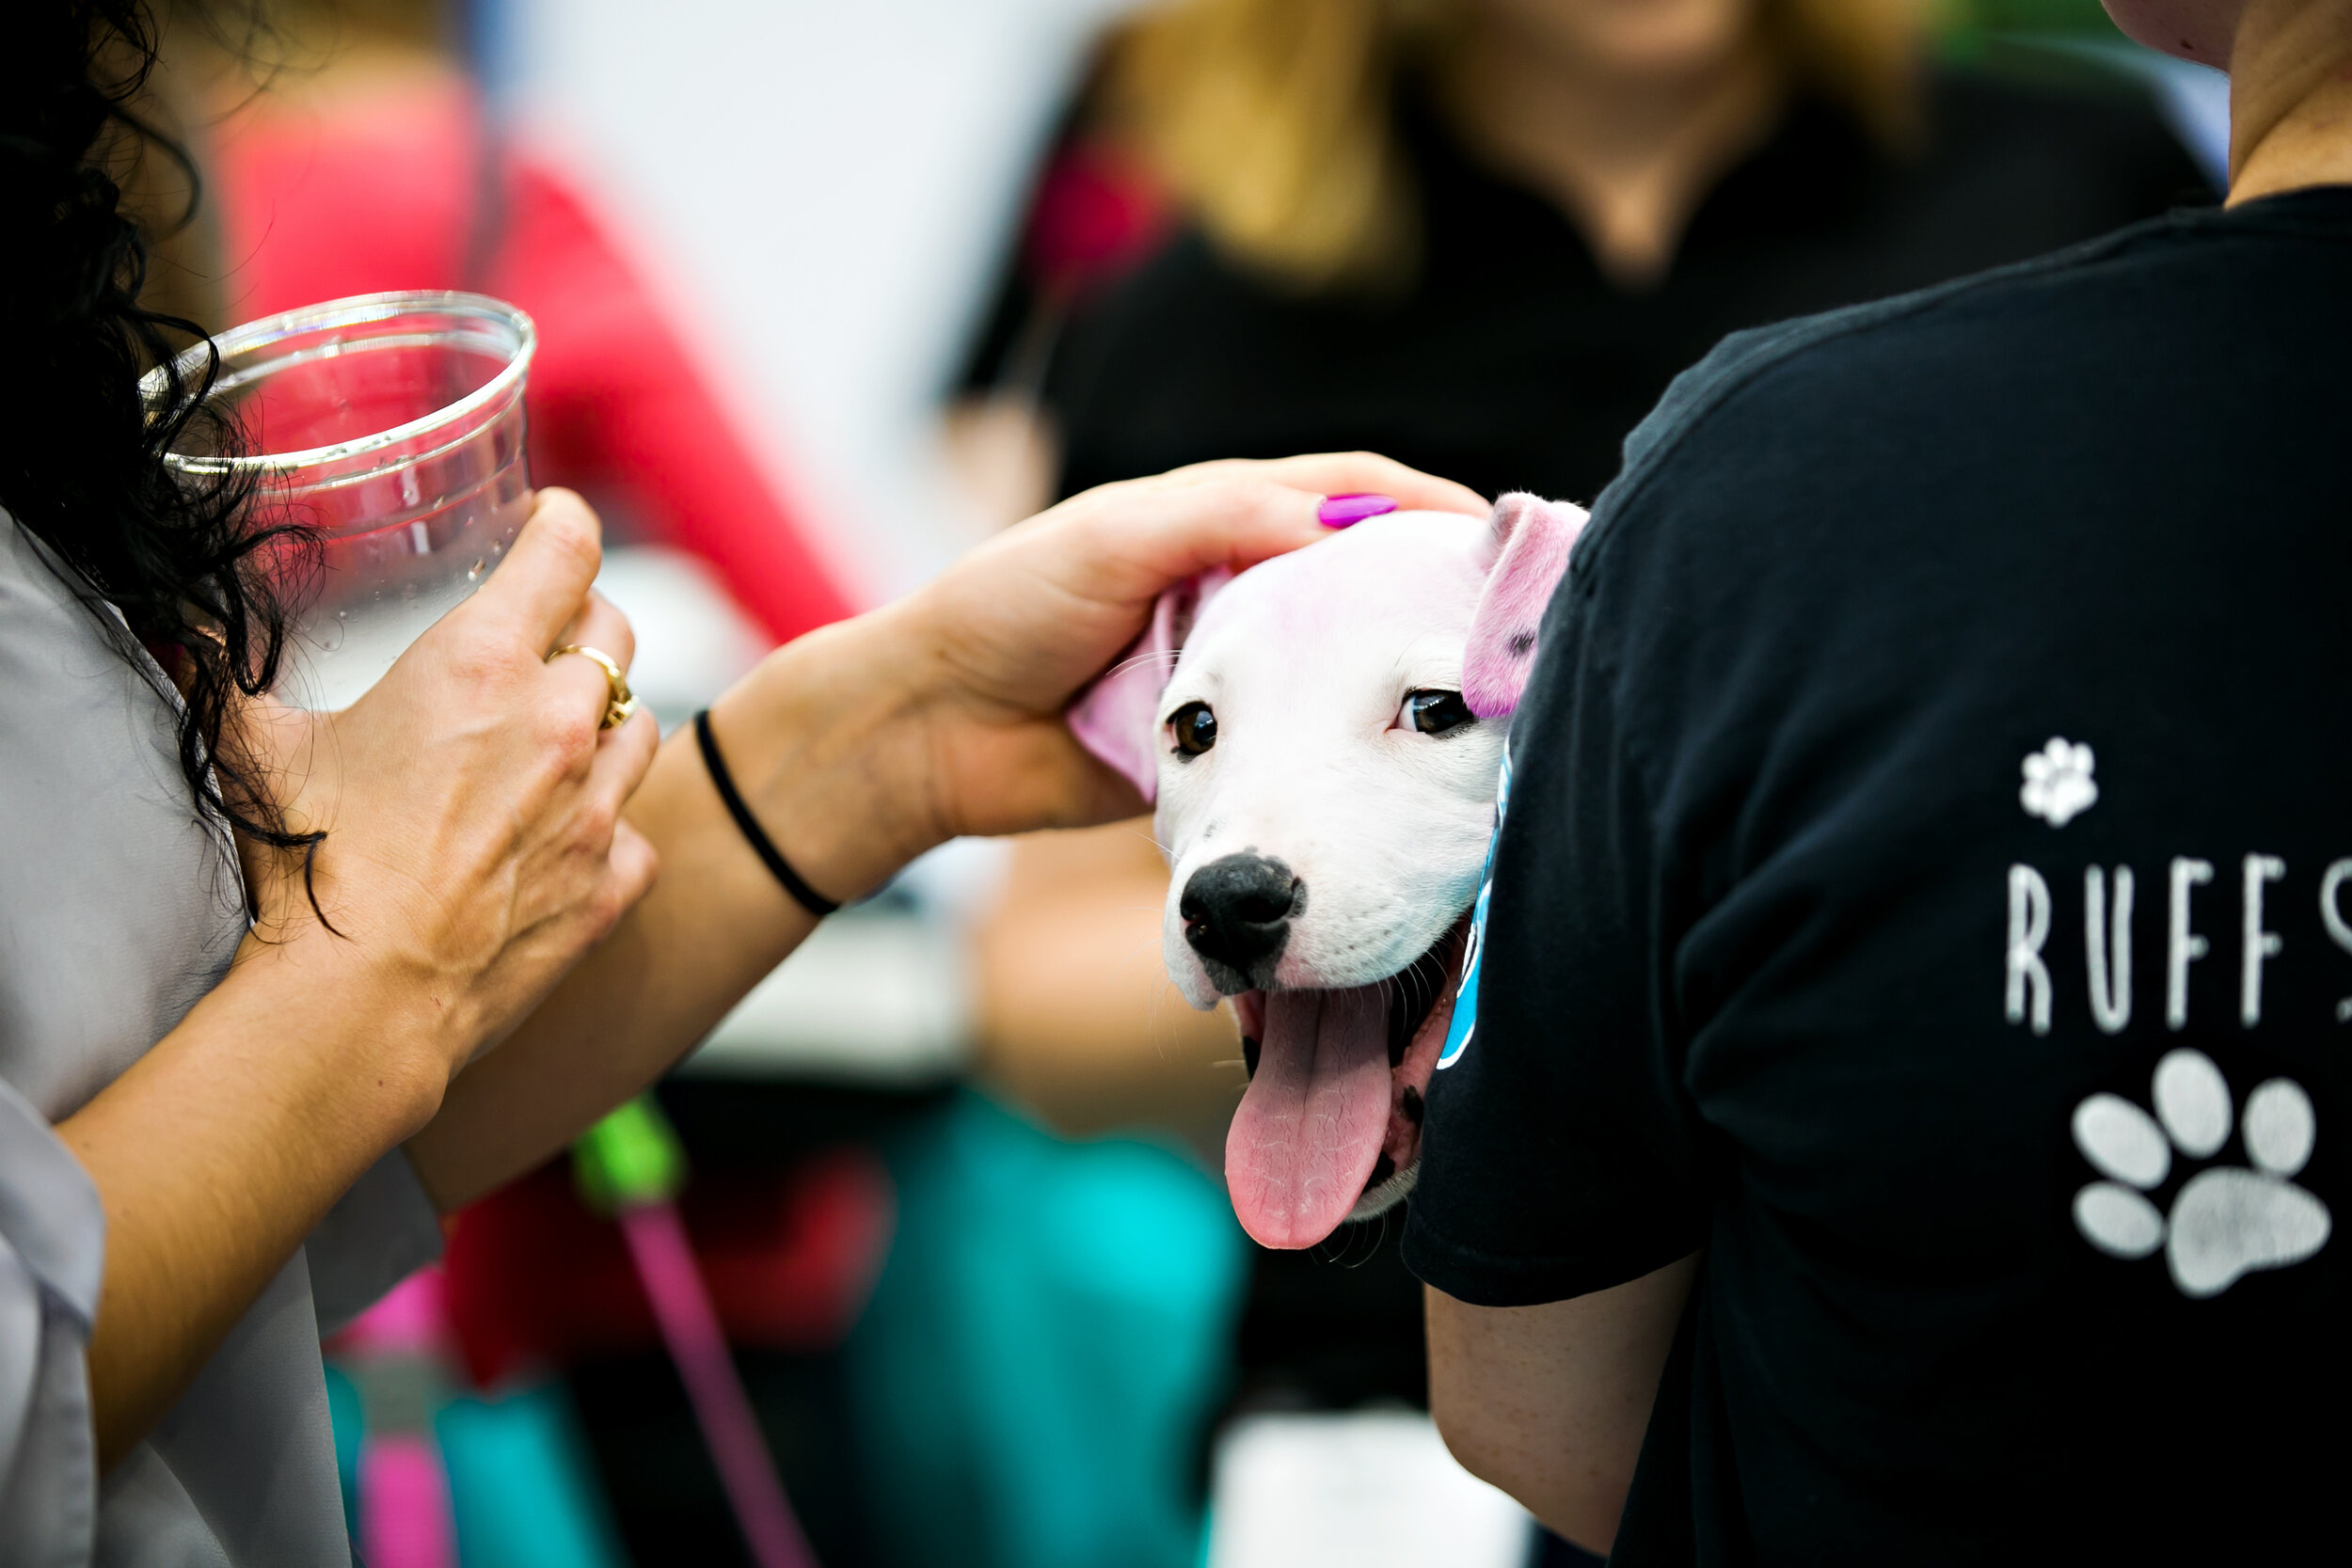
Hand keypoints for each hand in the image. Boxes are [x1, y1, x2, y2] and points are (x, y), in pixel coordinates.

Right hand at [233, 488, 661, 1099]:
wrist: (360, 1001)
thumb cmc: (307, 866)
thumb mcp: (255, 749)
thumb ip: (218, 673)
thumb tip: (166, 621)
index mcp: (484, 665)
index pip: (569, 548)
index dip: (564, 524)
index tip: (550, 524)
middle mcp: (560, 723)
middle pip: (615, 633)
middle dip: (583, 624)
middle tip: (548, 637)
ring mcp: (597, 806)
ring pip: (642, 726)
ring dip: (606, 721)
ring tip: (561, 737)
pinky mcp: (612, 883)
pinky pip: (637, 830)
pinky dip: (610, 826)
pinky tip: (569, 835)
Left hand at [725, 455, 1485, 898]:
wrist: (930, 732)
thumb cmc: (1008, 607)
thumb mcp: (1114, 537)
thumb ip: (1222, 519)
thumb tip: (1346, 521)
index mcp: (1221, 519)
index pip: (1349, 494)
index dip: (1426, 508)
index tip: (1499, 536)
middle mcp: (1243, 593)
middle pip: (1363, 586)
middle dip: (1438, 598)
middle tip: (1516, 630)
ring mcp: (1238, 678)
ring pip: (1342, 674)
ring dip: (1403, 685)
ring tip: (1487, 703)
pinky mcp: (1224, 755)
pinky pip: (1300, 753)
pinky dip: (1347, 758)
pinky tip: (1406, 773)